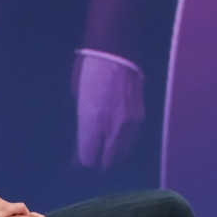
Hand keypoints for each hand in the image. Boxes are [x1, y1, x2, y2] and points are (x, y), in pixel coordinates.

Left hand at [72, 50, 144, 169]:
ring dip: (113, 156)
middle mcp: (113, 127)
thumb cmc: (89, 70)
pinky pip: (131, 141)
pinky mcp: (140, 118)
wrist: (117, 51)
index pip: (88, 158)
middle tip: (91, 163)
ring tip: (105, 156)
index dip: (81, 163)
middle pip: (107, 162)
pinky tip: (117, 142)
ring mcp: (129, 124)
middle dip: (98, 164)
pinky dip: (123, 145)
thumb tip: (79, 144)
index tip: (76, 165)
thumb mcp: (77, 98)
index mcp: (92, 121)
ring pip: (122, 154)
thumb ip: (80, 125)